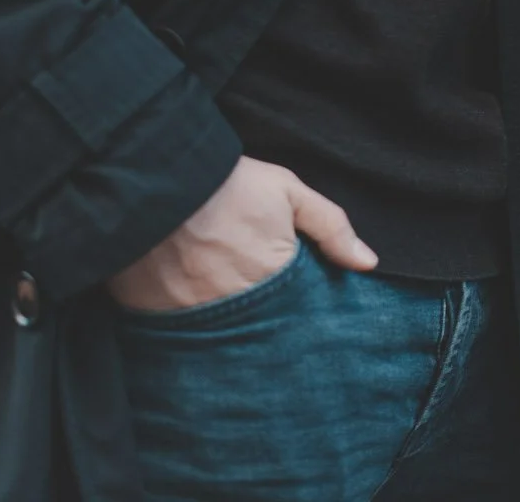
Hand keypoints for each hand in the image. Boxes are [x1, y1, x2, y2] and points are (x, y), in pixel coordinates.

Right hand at [105, 155, 375, 312]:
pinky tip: (184, 319)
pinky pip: (174, 339)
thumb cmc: (228, 184)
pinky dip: (182, 333)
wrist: (159, 176)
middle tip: (257, 320)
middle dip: (262, 334)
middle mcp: (232, 309)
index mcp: (271, 281)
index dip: (295, 318)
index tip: (291, 312)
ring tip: (223, 322)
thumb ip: (330, 227)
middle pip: (256, 337)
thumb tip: (368, 263)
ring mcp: (189, 319)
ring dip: (225, 337)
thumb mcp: (288, 192)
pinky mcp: (151, 318)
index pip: (295, 320)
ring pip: (217, 344)